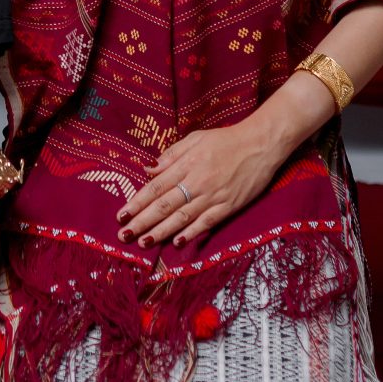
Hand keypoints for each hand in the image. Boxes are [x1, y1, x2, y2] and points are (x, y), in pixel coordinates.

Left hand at [116, 118, 280, 248]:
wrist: (261, 144)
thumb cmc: (226, 140)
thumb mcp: (195, 138)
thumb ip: (171, 155)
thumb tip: (148, 169)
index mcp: (187, 163)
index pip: (156, 186)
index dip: (137, 202)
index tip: (121, 215)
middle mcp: (197, 181)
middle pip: (164, 205)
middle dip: (142, 221)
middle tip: (124, 235)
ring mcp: (213, 196)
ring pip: (182, 217)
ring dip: (161, 232)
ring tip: (143, 242)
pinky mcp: (228, 206)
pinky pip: (207, 222)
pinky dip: (191, 233)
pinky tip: (177, 242)